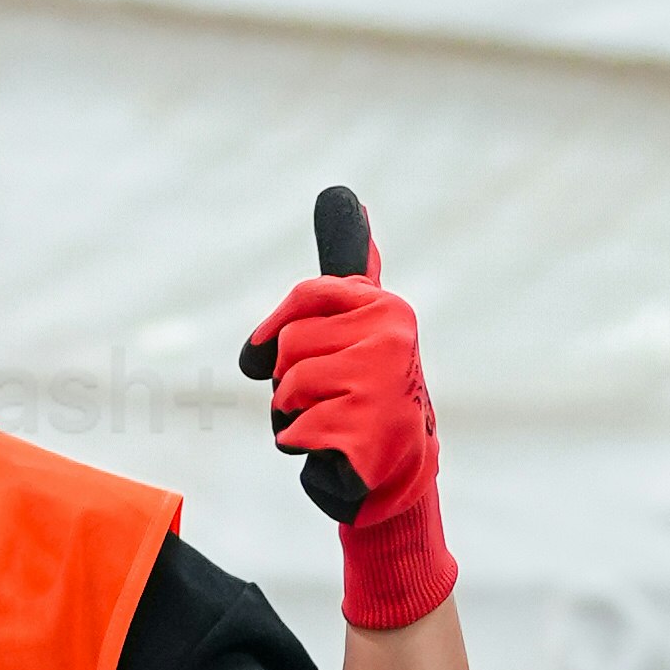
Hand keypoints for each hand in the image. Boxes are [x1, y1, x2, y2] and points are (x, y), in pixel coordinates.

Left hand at [236, 202, 457, 635]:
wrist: (398, 474)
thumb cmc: (367, 396)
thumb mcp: (361, 328)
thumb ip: (352, 271)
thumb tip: (345, 196)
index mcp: (385, 308)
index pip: (307, 297)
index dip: (276, 331)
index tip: (270, 354)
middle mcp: (390, 337)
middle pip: (288, 347)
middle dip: (291, 381)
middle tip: (331, 398)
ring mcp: (380, 382)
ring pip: (287, 390)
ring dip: (296, 415)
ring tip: (334, 421)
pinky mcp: (365, 430)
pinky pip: (295, 430)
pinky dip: (303, 446)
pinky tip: (334, 449)